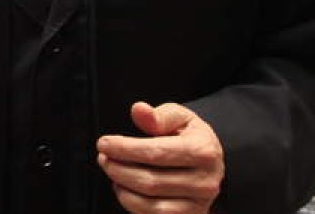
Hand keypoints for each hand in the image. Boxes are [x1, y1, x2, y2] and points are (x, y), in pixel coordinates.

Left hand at [96, 101, 223, 213]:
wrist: (211, 163)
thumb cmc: (191, 138)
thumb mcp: (180, 118)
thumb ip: (159, 115)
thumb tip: (139, 110)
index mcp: (203, 151)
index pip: (156, 152)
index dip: (125, 149)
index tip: (104, 143)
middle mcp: (205, 181)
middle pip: (150, 181)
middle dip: (118, 169)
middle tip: (104, 157)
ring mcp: (198, 204)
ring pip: (149, 203)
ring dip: (122, 187)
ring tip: (112, 170)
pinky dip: (131, 203)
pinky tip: (124, 188)